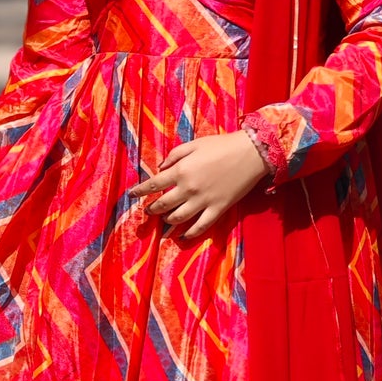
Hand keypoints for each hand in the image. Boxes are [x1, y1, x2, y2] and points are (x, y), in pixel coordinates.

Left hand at [128, 132, 269, 239]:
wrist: (250, 153)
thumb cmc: (221, 145)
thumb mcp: (194, 144)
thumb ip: (174, 155)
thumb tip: (161, 167)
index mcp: (181, 171)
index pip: (153, 185)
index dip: (140, 191)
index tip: (131, 195)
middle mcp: (188, 189)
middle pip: (163, 204)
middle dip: (152, 209)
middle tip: (148, 210)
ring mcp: (203, 201)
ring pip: (178, 218)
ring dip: (167, 221)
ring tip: (164, 221)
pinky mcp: (218, 209)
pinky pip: (200, 227)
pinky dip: (189, 234)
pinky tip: (182, 236)